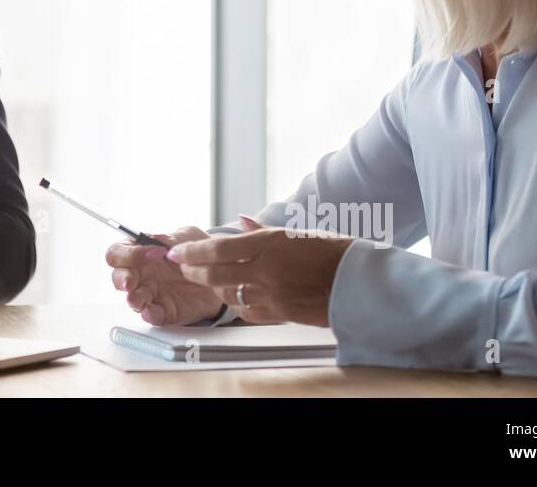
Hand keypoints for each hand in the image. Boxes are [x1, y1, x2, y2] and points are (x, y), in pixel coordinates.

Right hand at [106, 226, 224, 325]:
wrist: (220, 274)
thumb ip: (170, 239)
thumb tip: (156, 238)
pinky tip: (150, 311)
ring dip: (132, 299)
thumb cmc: (197, 253)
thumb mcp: (187, 237)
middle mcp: (142, 274)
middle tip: (130, 281)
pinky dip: (149, 314)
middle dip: (122, 279)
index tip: (152, 253)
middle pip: (118, 277)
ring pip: (132, 298)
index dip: (128, 253)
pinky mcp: (164, 311)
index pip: (119, 252)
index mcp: (141, 252)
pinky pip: (152, 315)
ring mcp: (151, 294)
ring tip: (136, 299)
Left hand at [167, 223, 354, 326]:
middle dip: (193, 270)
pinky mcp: (280, 314)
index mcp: (268, 244)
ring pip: (228, 294)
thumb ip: (262, 231)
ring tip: (205, 279)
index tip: (176, 251)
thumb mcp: (295, 232)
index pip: (217, 249)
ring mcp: (272, 294)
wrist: (359, 281)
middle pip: (214, 274)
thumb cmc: (332, 251)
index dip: (191, 251)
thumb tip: (240, 222)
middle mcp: (265, 270)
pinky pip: (247, 311)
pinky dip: (236, 303)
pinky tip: (233, 297)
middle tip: (182, 265)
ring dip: (213, 287)